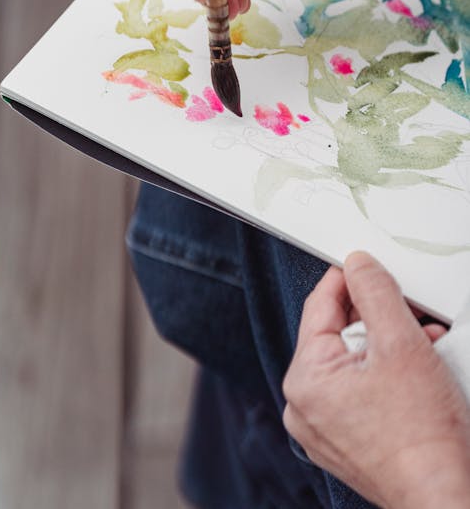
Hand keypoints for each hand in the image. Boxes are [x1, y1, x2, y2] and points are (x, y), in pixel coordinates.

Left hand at [282, 252, 469, 508]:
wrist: (444, 496)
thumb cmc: (423, 439)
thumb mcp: (400, 344)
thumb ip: (375, 293)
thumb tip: (358, 265)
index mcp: (305, 378)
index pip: (319, 305)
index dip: (346, 277)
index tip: (364, 263)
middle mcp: (305, 404)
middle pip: (337, 333)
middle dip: (377, 317)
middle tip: (408, 310)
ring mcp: (322, 425)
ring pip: (352, 360)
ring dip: (387, 345)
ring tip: (422, 346)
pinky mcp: (343, 439)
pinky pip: (357, 388)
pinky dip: (384, 374)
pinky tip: (415, 374)